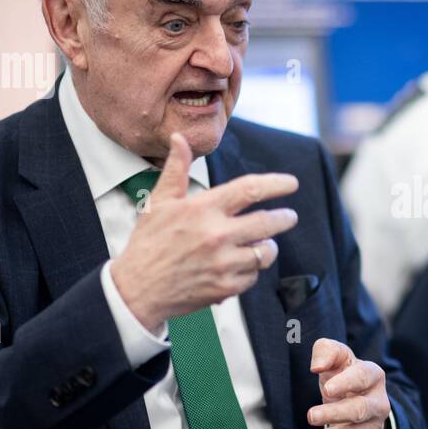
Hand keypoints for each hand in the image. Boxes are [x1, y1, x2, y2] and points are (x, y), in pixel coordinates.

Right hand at [111, 132, 298, 332]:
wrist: (136, 290)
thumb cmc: (148, 243)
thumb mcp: (159, 202)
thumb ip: (176, 169)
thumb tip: (179, 138)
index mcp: (202, 209)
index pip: (250, 189)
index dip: (276, 184)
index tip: (291, 184)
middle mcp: (216, 234)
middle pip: (268, 222)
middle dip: (285, 218)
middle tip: (289, 216)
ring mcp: (222, 263)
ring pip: (265, 251)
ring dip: (268, 246)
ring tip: (263, 243)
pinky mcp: (225, 287)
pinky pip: (253, 276)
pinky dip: (250, 270)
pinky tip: (239, 266)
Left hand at [289, 338, 391, 428]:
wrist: (360, 402)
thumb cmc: (344, 375)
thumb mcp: (338, 357)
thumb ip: (327, 351)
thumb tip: (317, 366)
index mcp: (373, 376)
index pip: (363, 378)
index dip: (346, 383)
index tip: (326, 388)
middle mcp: (377, 404)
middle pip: (359, 411)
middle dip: (334, 414)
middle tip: (310, 415)